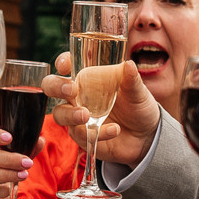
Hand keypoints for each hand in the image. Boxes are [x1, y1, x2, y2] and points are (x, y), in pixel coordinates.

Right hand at [43, 54, 158, 164]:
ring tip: (86, 115)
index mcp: (88, 78)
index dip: (63, 62)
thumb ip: (132, 79)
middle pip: (51, 87)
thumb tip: (129, 64)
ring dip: (70, 114)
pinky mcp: (82, 136)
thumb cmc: (138, 106)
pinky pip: (80, 135)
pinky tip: (114, 130)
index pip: (68, 65)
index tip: (65, 65)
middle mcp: (78, 96)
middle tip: (70, 90)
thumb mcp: (138, 91)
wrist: (147, 136)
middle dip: (56, 87)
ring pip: (60, 114)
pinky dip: (96, 133)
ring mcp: (77, 117)